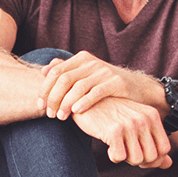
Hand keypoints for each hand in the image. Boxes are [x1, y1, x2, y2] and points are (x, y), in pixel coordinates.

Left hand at [39, 51, 157, 120]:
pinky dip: (84, 102)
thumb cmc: (107, 85)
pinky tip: (76, 112)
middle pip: (64, 79)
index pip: (55, 71)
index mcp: (81, 59)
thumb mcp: (86, 75)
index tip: (39, 105)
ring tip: (61, 117)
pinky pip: (96, 92)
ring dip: (66, 103)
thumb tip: (44, 71)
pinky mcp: (116, 82)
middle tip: (49, 114)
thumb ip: (66, 71)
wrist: (138, 88)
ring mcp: (104, 71)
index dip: (45, 89)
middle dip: (53, 98)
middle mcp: (91, 62)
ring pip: (78, 86)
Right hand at [72, 96, 171, 168]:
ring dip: (126, 158)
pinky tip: (108, 146)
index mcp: (152, 115)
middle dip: (138, 160)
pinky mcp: (114, 131)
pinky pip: (120, 157)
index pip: (164, 149)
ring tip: (117, 147)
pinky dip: (113, 157)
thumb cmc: (111, 116)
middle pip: (152, 157)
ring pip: (137, 159)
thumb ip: (153, 144)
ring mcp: (129, 124)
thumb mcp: (135, 125)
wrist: (85, 101)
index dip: (153, 158)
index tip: (139, 154)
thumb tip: (167, 164)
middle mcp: (143, 119)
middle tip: (126, 151)